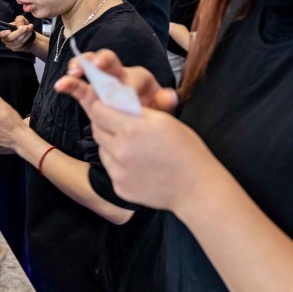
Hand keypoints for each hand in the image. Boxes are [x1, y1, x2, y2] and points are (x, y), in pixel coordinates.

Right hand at [0, 15, 34, 51]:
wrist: (29, 34)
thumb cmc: (22, 26)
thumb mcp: (20, 19)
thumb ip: (19, 20)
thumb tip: (19, 26)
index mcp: (2, 31)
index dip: (0, 33)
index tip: (8, 31)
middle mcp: (4, 39)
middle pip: (9, 38)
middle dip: (18, 32)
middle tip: (26, 27)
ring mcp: (9, 45)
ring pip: (16, 41)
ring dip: (24, 34)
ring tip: (30, 27)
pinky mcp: (15, 49)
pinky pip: (21, 43)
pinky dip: (26, 37)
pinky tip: (30, 33)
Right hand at [55, 48, 177, 116]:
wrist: (140, 126)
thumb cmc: (150, 116)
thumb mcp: (160, 113)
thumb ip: (163, 104)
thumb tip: (170, 97)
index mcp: (141, 80)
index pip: (136, 77)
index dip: (131, 83)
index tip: (126, 92)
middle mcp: (121, 75)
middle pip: (112, 61)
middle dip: (104, 61)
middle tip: (97, 64)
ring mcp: (103, 81)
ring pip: (92, 65)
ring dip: (83, 65)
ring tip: (74, 71)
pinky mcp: (90, 92)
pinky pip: (78, 84)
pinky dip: (70, 82)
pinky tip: (60, 85)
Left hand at [87, 100, 217, 212]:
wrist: (196, 187)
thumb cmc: (186, 151)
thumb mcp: (164, 120)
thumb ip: (136, 111)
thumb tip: (116, 103)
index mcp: (130, 129)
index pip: (98, 111)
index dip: (102, 106)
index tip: (107, 107)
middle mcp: (119, 151)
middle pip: (96, 130)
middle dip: (105, 124)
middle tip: (120, 125)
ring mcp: (117, 172)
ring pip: (102, 150)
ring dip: (111, 145)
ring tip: (134, 147)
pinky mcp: (119, 187)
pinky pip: (111, 169)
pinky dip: (119, 165)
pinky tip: (138, 165)